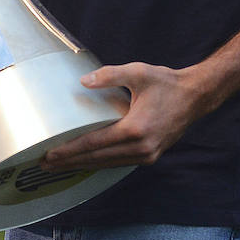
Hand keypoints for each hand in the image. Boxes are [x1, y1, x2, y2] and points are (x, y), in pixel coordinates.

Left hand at [40, 62, 209, 171]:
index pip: (94, 144)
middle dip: (70, 162)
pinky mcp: (150, 156)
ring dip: (82, 166)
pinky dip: (100, 163)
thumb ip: (110, 75)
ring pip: (107, 164)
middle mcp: (141, 148)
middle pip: (97, 159)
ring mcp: (147, 155)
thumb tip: (84, 82)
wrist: (196, 96)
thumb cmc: (166, 83)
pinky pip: (119, 163)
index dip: (69, 151)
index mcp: (135, 129)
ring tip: (59, 166)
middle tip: (44, 164)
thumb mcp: (138, 72)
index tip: (49, 154)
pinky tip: (85, 163)